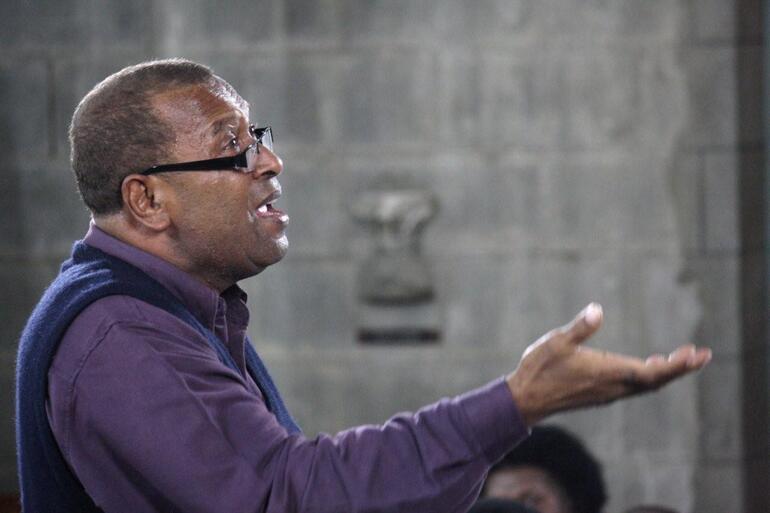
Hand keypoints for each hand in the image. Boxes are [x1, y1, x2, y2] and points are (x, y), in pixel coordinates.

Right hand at [506, 303, 711, 425]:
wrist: (526, 399)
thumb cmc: (539, 369)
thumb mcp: (556, 342)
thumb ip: (579, 327)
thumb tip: (597, 309)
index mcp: (608, 372)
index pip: (653, 372)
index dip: (677, 365)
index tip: (697, 355)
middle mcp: (613, 386)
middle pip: (656, 381)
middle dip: (679, 368)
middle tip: (701, 355)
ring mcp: (607, 393)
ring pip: (646, 386)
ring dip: (665, 373)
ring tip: (681, 359)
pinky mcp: (600, 394)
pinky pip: (634, 387)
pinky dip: (649, 377)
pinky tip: (648, 366)